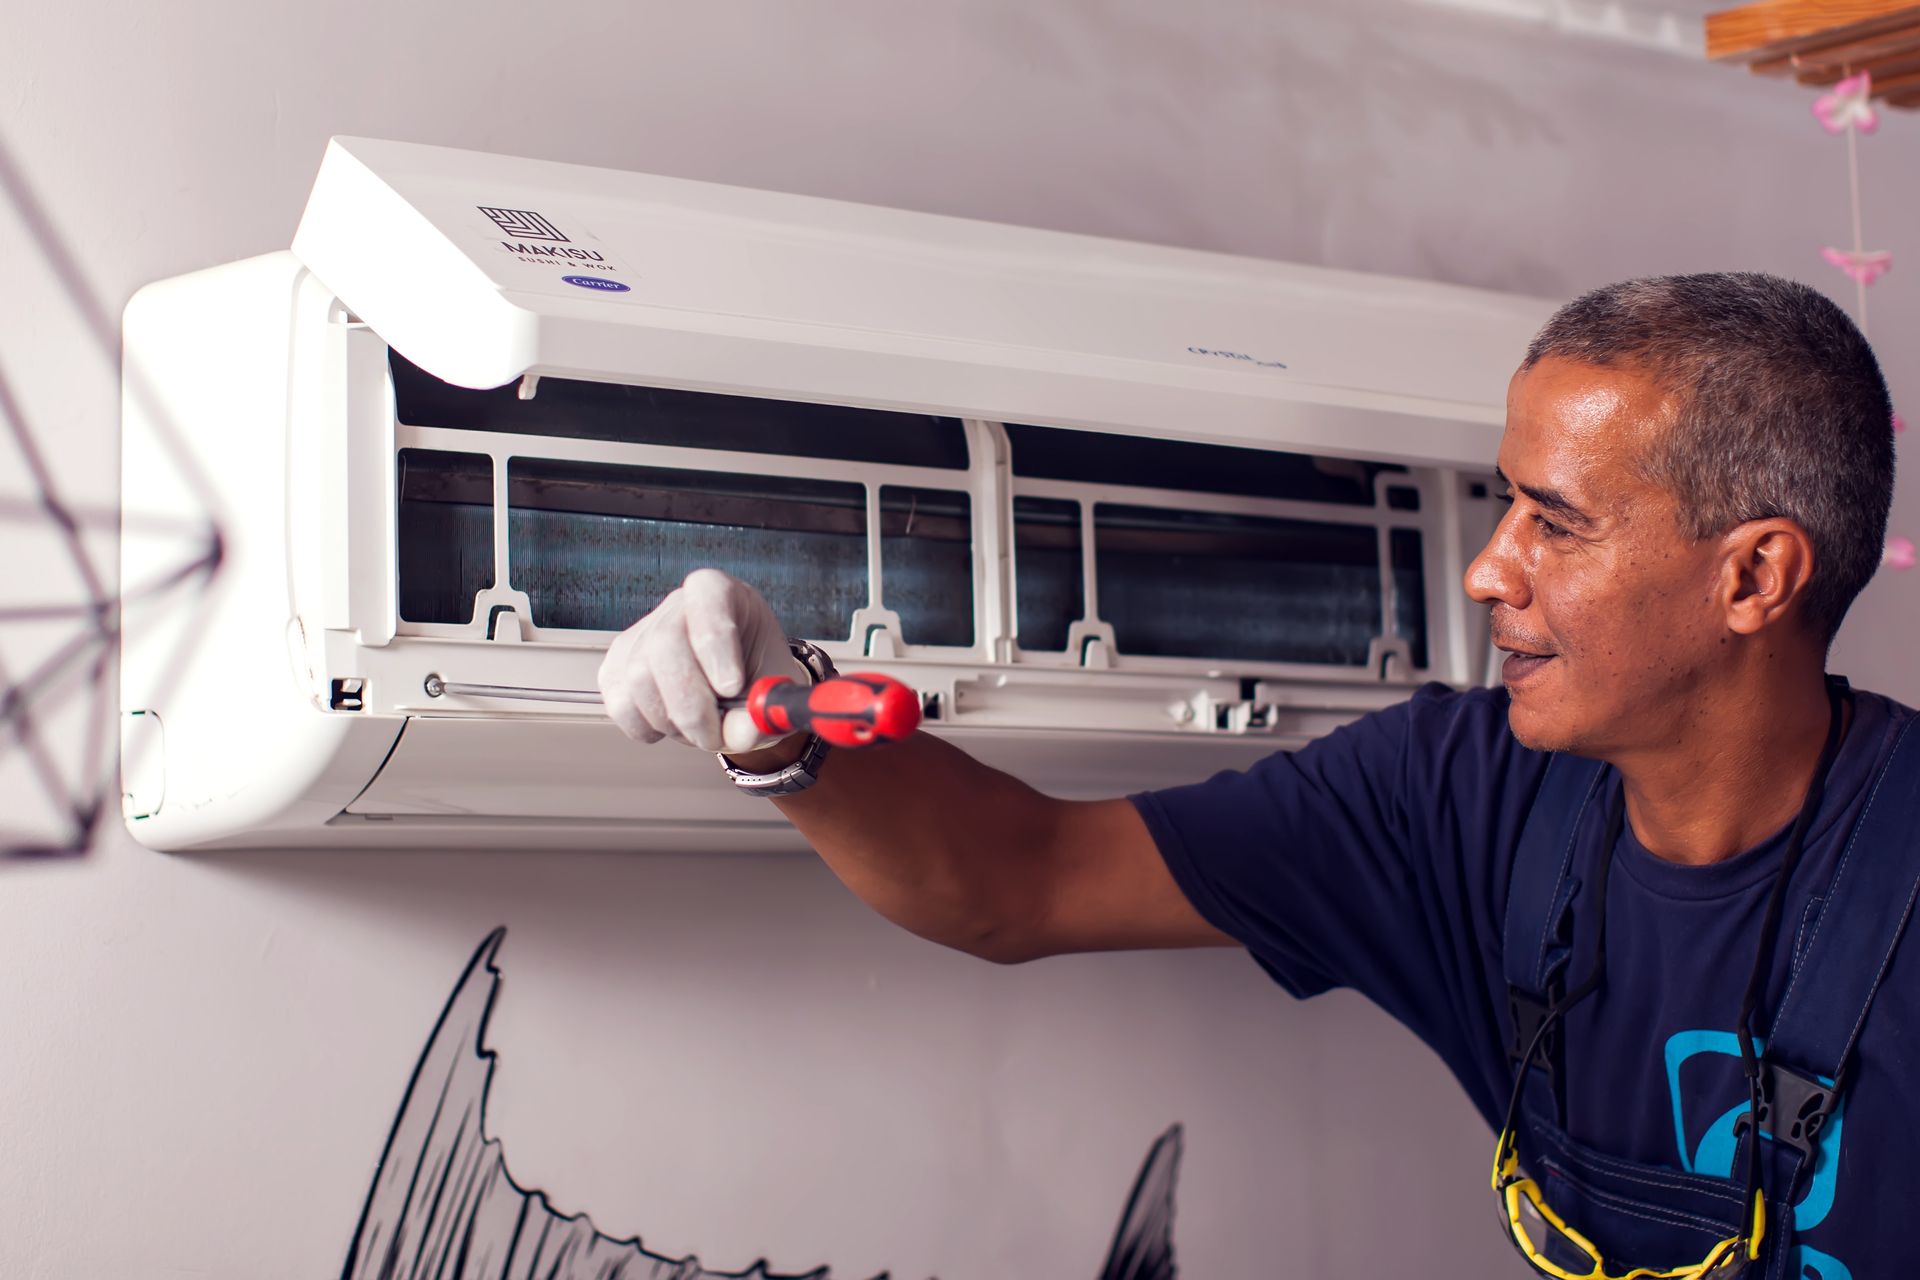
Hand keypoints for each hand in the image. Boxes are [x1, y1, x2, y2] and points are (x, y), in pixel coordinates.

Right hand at [597, 568, 807, 753]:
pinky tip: (675, 724)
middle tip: (714, 736)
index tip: (732, 688)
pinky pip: (620, 705)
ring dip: (672, 722)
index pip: (708, 596)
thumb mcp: (772, 693)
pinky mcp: (616, 667)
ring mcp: (639, 634)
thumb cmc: (755, 677)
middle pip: (664, 644)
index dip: (716, 644)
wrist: (734, 690)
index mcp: (721, 593)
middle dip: (690, 703)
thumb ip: (762, 712)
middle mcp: (676, 606)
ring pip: (638, 678)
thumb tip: (744, 731)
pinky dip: (648, 728)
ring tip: (702, 728)